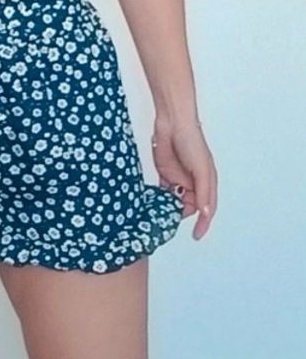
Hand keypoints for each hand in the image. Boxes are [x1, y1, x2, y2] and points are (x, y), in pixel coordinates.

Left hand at [151, 117, 217, 240]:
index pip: (206, 208)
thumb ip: (203, 192)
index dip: (202, 223)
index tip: (196, 236)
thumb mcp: (201, 169)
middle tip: (170, 222)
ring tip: (159, 216)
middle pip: (188, 206)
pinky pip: (162, 191)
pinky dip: (158, 198)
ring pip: (174, 200)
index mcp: (206, 182)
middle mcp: (194, 182)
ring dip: (168, 208)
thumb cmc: (192, 141)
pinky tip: (152, 204)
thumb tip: (205, 213)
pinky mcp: (165, 173)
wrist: (172, 123)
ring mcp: (179, 178)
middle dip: (181, 214)